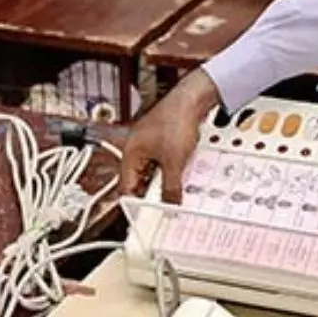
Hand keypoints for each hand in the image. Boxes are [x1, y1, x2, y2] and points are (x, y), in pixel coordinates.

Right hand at [119, 69, 221, 202]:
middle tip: (166, 203)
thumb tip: (170, 204)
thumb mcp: (174, 162)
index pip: (126, 188)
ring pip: (153, 172)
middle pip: (140, 181)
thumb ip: (170, 187)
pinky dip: (172, 170)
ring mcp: (149, 144)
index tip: (146, 216)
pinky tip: (183, 172)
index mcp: (131, 154)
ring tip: (177, 186)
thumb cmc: (175, 120)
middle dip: (153, 192)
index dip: (136, 204)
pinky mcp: (162, 140)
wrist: (191, 100)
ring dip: (165, 181)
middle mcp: (137, 149)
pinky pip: (163, 162)